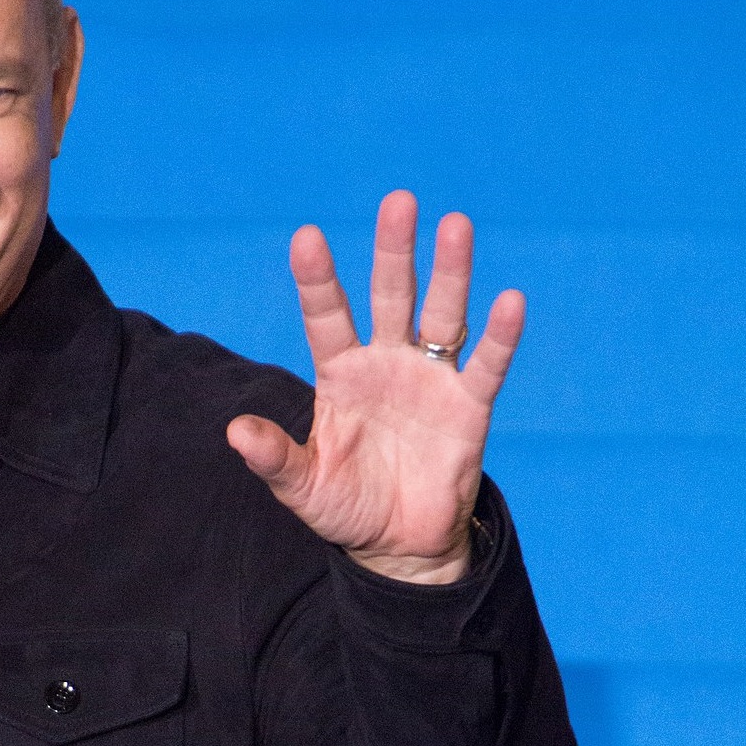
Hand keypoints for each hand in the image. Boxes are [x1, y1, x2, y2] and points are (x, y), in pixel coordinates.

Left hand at [226, 190, 524, 583]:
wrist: (399, 545)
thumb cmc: (345, 506)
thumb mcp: (302, 487)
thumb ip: (273, 458)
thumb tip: (235, 432)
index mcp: (339, 374)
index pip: (326, 316)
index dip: (318, 278)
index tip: (306, 236)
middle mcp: (385, 362)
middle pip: (391, 295)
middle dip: (394, 250)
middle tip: (399, 200)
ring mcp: (428, 379)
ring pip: (442, 314)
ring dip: (450, 271)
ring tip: (455, 223)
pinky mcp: (468, 407)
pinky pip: (485, 365)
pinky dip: (499, 336)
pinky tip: (510, 299)